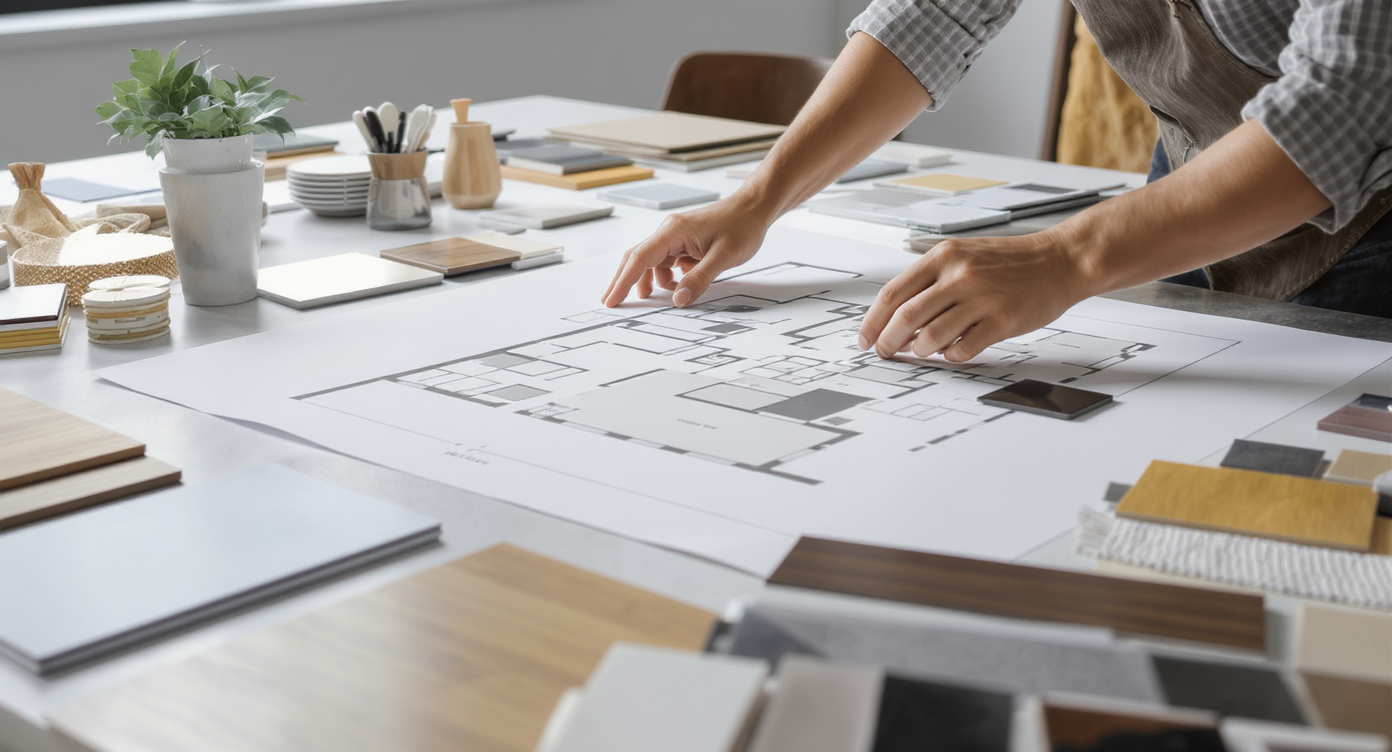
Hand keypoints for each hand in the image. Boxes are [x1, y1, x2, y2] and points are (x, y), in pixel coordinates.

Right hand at [602, 197, 771, 307]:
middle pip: (637, 258)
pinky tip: (678, 285)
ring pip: (652, 261)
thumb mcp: (724, 256)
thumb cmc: (742, 226)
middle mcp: (669, 231)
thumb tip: (679, 299)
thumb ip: (699, 279)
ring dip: (650, 281)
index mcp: (673, 231)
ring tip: (652, 299)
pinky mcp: (684, 241)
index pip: (639, 258)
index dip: (623, 281)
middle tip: (613, 303)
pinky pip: (667, 261)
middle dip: (624, 281)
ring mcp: (676, 236)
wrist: (755, 208)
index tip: (611, 300)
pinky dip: (667, 276)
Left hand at [858, 231, 1094, 361]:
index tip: (865, 339)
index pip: (893, 294)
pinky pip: (962, 349)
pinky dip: (950, 356)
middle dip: (888, 342)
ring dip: (920, 351)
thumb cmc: (1009, 262)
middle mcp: (959, 275)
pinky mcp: (1002, 321)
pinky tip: (952, 352)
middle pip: (905, 318)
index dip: (873, 321)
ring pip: (931, 337)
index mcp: (943, 256)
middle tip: (886, 352)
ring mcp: (981, 298)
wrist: (1059, 260)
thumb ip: (931, 282)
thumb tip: (897, 320)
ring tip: (923, 351)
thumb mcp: (963, 256)